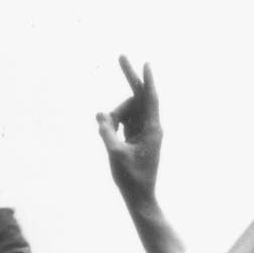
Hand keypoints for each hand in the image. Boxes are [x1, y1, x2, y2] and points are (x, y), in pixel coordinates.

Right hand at [97, 55, 161, 203]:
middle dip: (128, 80)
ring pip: (126, 110)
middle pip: (136, 98)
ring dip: (114, 116)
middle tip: (121, 55)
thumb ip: (107, 132)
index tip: (145, 63)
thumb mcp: (115, 154)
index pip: (150, 99)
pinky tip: (107, 132)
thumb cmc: (131, 178)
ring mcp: (143, 130)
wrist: (139, 197)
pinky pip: (123, 120)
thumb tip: (100, 114)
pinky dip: (113, 123)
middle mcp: (150, 127)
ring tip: (108, 134)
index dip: (147, 80)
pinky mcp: (136, 136)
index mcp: (152, 130)